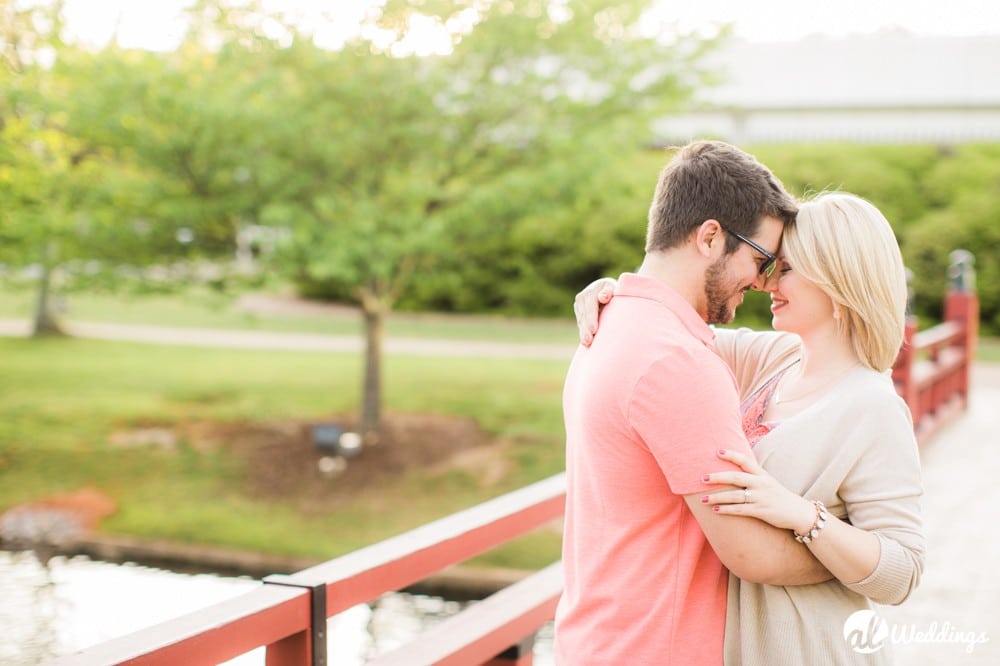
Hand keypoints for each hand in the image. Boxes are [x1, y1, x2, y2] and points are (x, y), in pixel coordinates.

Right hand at [574, 277, 616, 345]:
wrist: (604, 287)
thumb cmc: (613, 290)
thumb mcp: (612, 288)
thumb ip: (608, 292)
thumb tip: (602, 297)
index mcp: (590, 292)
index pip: (590, 307)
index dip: (591, 319)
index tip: (594, 330)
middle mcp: (581, 298)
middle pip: (584, 316)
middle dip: (586, 329)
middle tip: (588, 342)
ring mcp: (578, 305)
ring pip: (581, 321)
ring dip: (583, 332)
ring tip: (586, 344)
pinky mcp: (578, 312)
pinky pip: (580, 323)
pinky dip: (582, 331)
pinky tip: (584, 341)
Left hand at [701, 449, 815, 533]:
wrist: (799, 513)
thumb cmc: (778, 496)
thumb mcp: (768, 482)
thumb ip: (752, 476)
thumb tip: (732, 471)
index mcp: (762, 474)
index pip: (745, 461)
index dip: (731, 455)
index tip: (717, 451)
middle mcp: (760, 484)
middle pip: (735, 477)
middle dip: (717, 477)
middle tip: (702, 478)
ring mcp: (760, 498)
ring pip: (734, 496)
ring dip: (717, 497)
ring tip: (702, 499)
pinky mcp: (761, 511)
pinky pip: (739, 510)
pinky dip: (726, 510)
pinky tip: (715, 510)